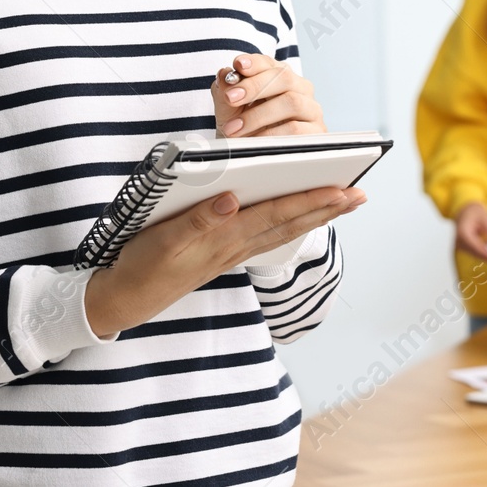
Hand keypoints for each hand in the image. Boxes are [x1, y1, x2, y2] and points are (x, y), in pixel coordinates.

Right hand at [84, 185, 364, 336]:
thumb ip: (198, 220)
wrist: (125, 297)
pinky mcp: (223, 254)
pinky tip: (297, 219)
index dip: (313, 199)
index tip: (346, 189)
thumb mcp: (163, 239)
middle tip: (362, 194)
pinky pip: (266, 235)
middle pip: (291, 223)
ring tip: (342, 202)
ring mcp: (232, 252)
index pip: (279, 213)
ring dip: (314, 215)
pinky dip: (289, 224)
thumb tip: (232, 199)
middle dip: (327, 207)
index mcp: (226, 237)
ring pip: (283, 230)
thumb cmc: (141, 263)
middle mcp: (236, 245)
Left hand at [211, 53, 325, 137]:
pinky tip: (254, 140)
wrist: (254, 160)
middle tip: (231, 97)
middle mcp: (300, 89)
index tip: (238, 66)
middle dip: (255, 86)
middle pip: (284, 77)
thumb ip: (225, 90)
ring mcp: (311, 109)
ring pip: (291, 102)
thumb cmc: (244, 130)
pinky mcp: (316, 132)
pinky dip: (271, 134)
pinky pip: (296, 129)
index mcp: (280, 77)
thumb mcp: (229, 110)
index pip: (270, 63)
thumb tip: (224, 73)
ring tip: (235, 128)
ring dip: (259, 115)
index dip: (254, 63)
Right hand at [454, 201, 486, 259]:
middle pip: (476, 254)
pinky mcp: (463, 248)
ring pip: (476, 255)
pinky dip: (484, 253)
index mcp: (463, 233)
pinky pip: (474, 253)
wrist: (465, 211)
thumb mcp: (486, 219)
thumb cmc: (475, 212)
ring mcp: (460, 245)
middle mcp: (459, 241)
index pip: (476, 248)